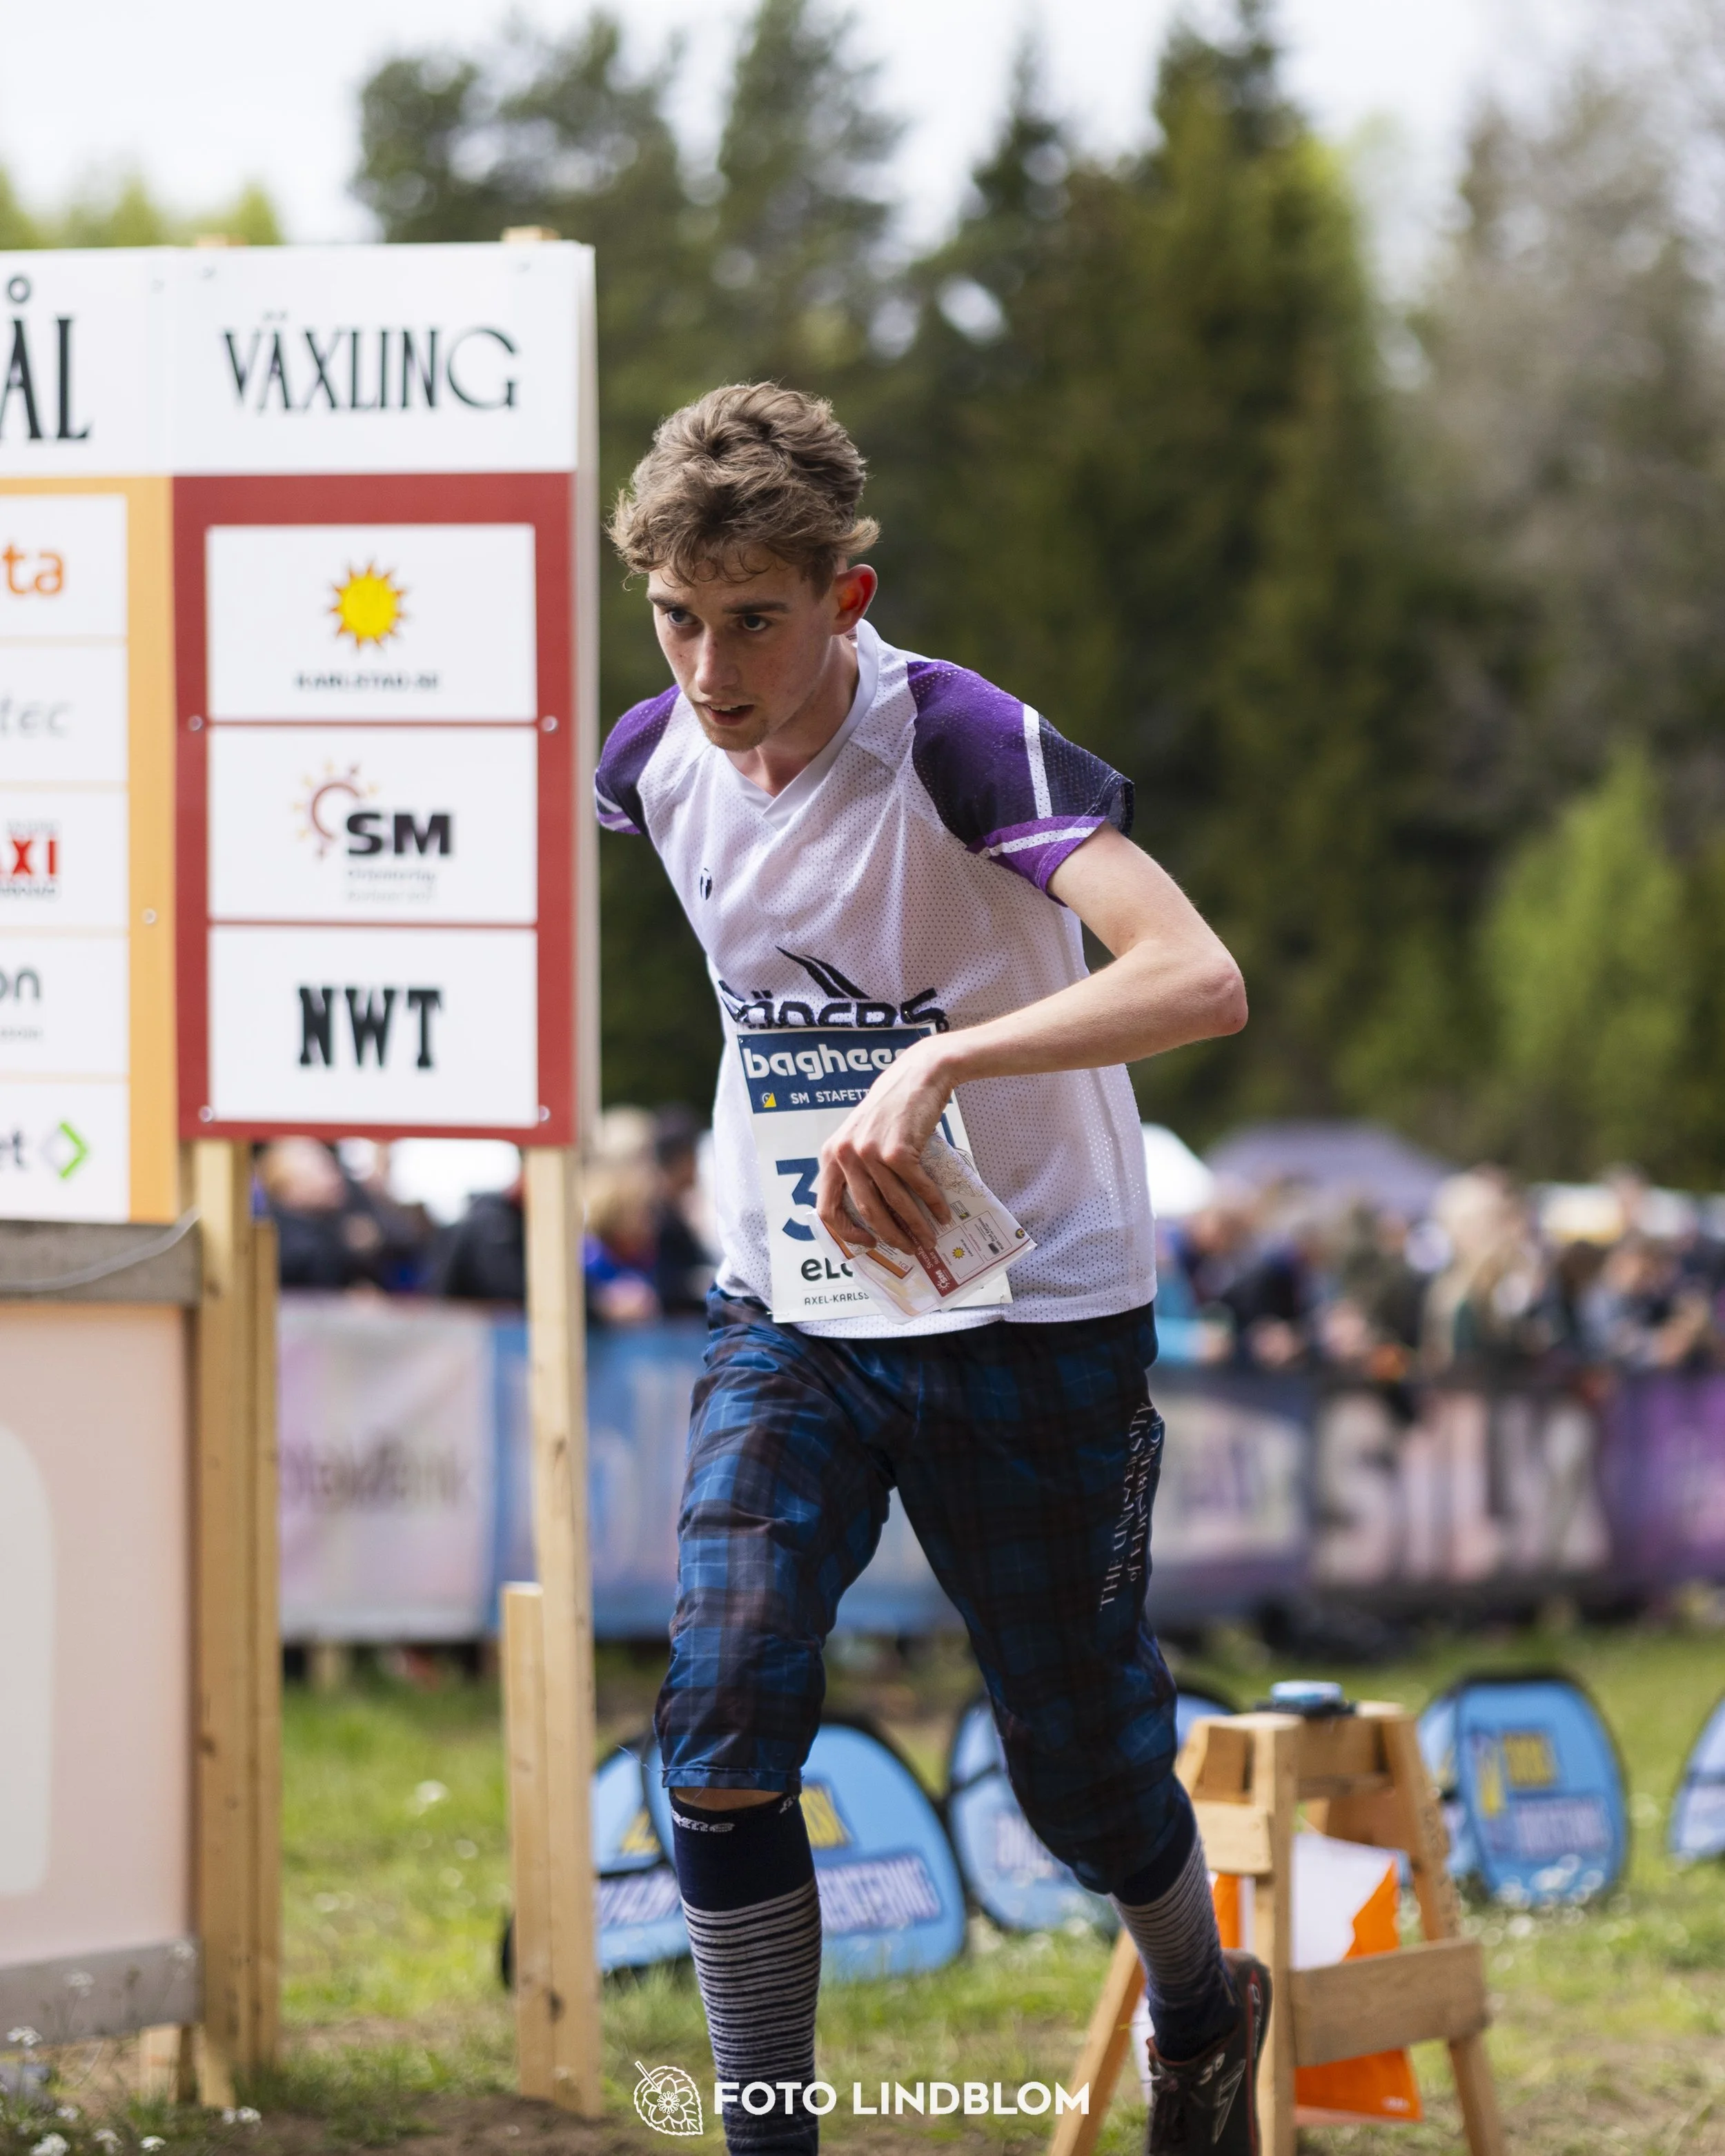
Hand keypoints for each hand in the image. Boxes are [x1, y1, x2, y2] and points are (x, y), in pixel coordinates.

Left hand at [816, 1038, 955, 1254]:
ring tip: (929, 1238)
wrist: (918, 1076)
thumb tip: (872, 1215)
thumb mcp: (861, 1136)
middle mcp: (845, 1155)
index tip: (868, 1242)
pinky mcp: (896, 1150)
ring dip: (915, 1226)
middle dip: (890, 1236)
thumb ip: (857, 1168)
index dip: (846, 1233)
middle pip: (866, 1211)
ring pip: (893, 1204)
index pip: (827, 1208)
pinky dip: (932, 1204)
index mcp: (831, 1155)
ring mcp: (869, 1152)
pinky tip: (942, 1214)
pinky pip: (916, 1187)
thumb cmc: (892, 1109)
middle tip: (909, 1248)